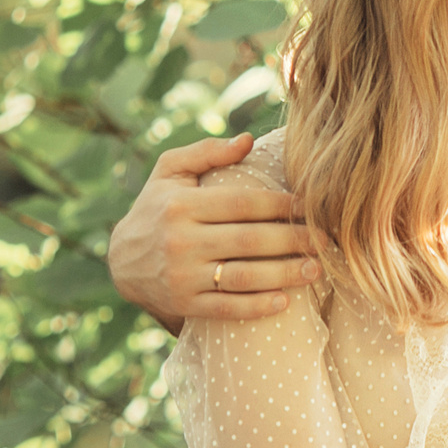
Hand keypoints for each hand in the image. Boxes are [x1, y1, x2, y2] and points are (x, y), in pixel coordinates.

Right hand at [107, 134, 332, 324]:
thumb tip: (248, 140)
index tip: (309, 206)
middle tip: (325, 241)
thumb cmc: (156, 207)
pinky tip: (285, 301)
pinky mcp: (184, 304)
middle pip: (250, 240)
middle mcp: (181, 240)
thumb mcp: (169, 171)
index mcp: (182, 205)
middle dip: (293, 240)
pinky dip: (257, 306)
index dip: (280, 204)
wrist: (121, 260)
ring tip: (316, 271)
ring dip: (285, 274)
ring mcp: (182, 276)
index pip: (242, 203)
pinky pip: (227, 308)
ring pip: (243, 276)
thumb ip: (207, 152)